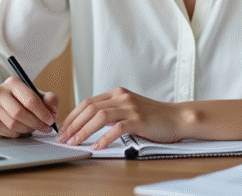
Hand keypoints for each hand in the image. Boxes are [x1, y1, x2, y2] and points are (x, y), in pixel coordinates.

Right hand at [0, 77, 58, 137]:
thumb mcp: (37, 95)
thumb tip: (53, 111)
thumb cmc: (22, 100)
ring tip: (33, 127)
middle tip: (45, 128)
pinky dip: (18, 134)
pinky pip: (8, 132)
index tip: (50, 120)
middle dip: (36, 123)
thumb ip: (50, 99)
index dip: (42, 112)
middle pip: (20, 113)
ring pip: (13, 124)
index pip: (29, 99)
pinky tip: (21, 129)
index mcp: (13, 82)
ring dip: (28, 129)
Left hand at [56, 87, 183, 150]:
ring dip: (84, 131)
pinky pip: (117, 128)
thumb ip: (112, 112)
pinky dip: (105, 138)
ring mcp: (130, 107)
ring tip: (75, 143)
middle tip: (63, 138)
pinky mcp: (139, 119)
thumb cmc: (153, 117)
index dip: (73, 116)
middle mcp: (122, 97)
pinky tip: (97, 147)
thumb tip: (88, 123)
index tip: (63, 128)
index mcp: (117, 93)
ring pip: (100, 117)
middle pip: (90, 108)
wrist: (177, 118)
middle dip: (73, 124)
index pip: (88, 102)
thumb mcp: (129, 109)